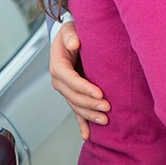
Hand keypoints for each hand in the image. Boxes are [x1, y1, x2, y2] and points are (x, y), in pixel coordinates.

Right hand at [50, 21, 110, 139]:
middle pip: (73, 97)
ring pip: (76, 106)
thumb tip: (74, 42)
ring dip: (89, 115)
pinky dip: (81, 123)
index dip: (84, 88)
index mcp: (58, 65)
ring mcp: (66, 90)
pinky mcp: (73, 95)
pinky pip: (76, 111)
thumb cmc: (72, 33)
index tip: (99, 93)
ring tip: (105, 120)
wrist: (71, 39)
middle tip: (107, 108)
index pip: (70, 80)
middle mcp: (59, 81)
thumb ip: (71, 35)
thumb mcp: (70, 29)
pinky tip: (87, 135)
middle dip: (90, 104)